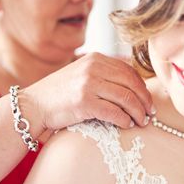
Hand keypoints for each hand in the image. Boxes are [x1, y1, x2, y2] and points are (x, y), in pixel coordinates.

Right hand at [26, 53, 154, 130]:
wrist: (33, 105)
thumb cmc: (59, 94)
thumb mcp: (82, 74)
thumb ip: (103, 75)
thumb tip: (133, 87)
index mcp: (96, 58)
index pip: (129, 71)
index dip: (142, 87)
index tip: (148, 101)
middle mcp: (94, 68)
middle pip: (132, 84)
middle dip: (145, 101)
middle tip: (150, 114)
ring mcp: (89, 84)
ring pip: (126, 98)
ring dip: (138, 112)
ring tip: (141, 122)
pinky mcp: (84, 102)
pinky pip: (114, 112)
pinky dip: (124, 120)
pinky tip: (127, 125)